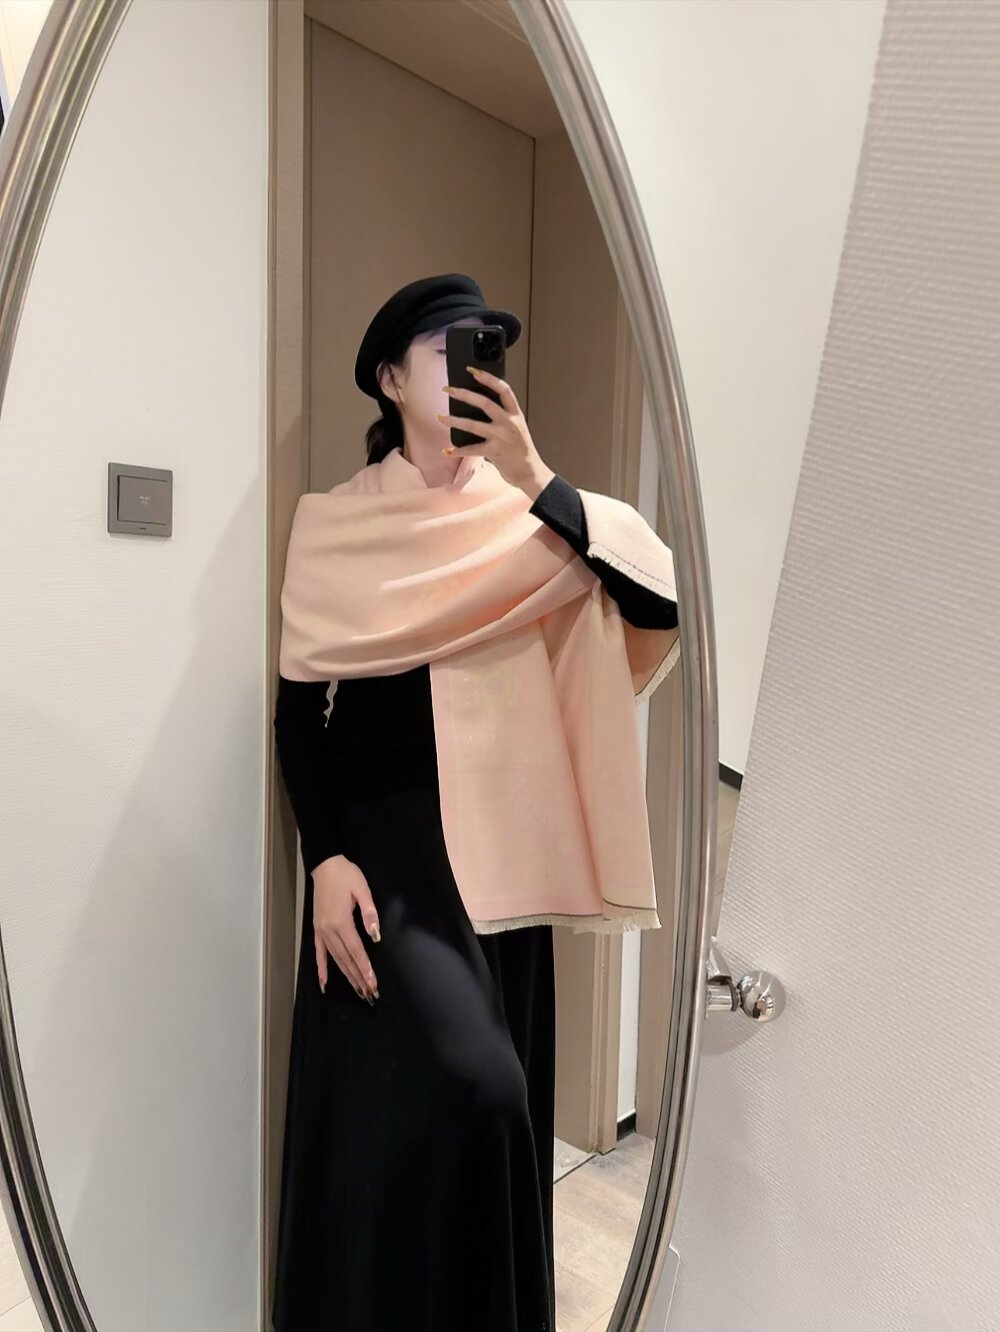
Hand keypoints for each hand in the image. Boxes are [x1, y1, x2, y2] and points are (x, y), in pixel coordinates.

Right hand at [311, 854, 379, 1002]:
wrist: (326, 864)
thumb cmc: (347, 875)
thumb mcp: (362, 890)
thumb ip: (369, 913)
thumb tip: (375, 936)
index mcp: (341, 921)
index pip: (356, 950)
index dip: (365, 968)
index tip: (373, 983)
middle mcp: (329, 930)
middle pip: (346, 959)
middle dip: (358, 977)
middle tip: (369, 994)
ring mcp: (321, 931)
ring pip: (335, 958)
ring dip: (346, 975)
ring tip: (357, 990)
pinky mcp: (317, 929)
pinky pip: (319, 952)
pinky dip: (322, 968)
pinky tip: (324, 983)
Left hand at [436, 366, 554, 499]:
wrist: (530, 472)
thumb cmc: (522, 450)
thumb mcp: (517, 427)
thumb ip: (503, 417)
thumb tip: (480, 406)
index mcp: (515, 414)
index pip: (503, 390)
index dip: (488, 378)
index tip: (473, 371)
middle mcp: (508, 423)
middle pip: (484, 403)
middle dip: (464, 394)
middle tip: (448, 389)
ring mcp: (501, 437)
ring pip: (473, 425)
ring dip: (454, 421)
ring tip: (440, 417)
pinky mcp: (494, 452)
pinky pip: (471, 449)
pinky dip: (458, 451)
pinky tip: (447, 450)